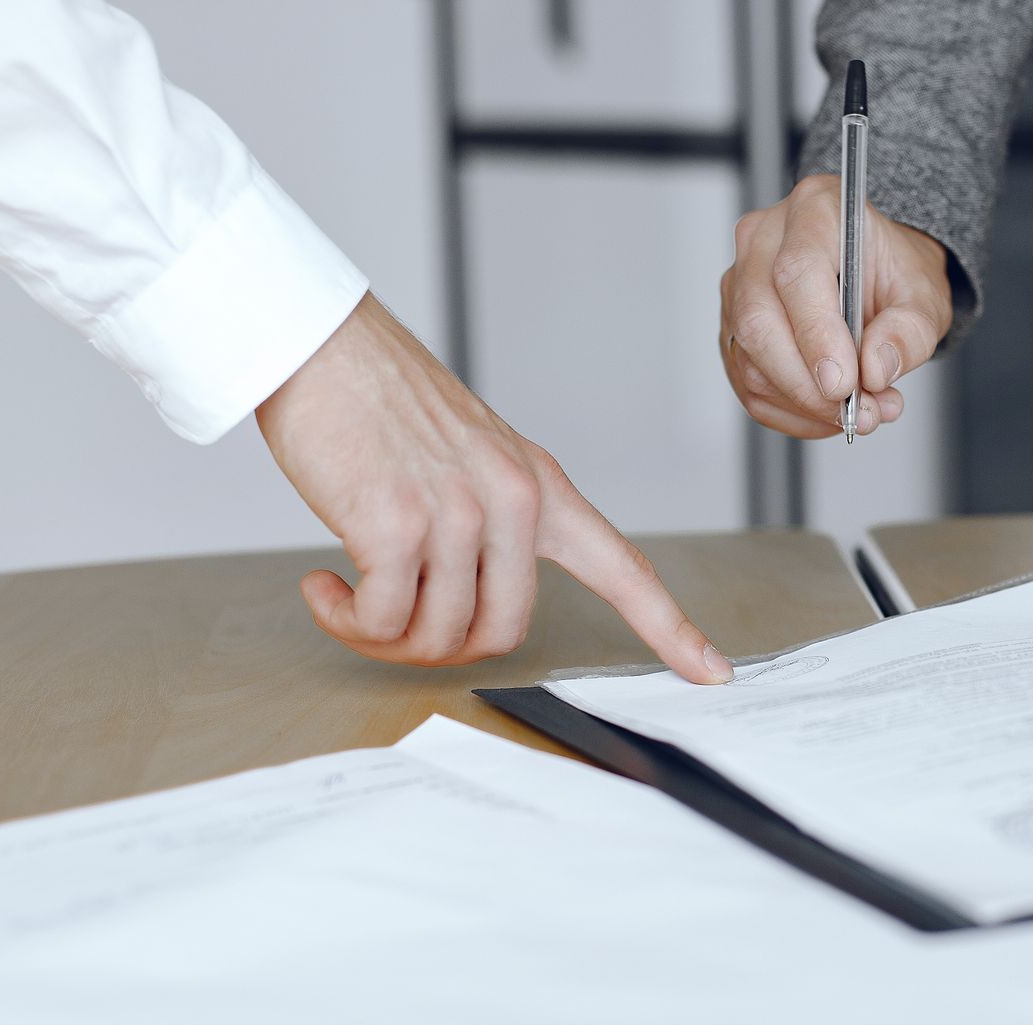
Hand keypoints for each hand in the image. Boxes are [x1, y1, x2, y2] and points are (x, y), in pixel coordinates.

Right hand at [257, 295, 733, 683]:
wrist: (320, 345)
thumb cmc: (380, 404)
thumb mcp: (470, 456)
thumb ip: (493, 524)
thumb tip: (467, 610)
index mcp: (540, 487)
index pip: (622, 568)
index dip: (670, 628)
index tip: (712, 671)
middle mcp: (514, 500)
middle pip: (503, 633)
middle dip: (440, 648)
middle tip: (390, 621)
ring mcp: (459, 512)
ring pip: (438, 636)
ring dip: (382, 636)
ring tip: (348, 596)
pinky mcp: (396, 524)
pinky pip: (382, 620)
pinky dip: (347, 620)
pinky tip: (323, 587)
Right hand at [719, 174, 952, 438]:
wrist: (877, 276)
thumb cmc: (894, 274)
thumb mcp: (925, 297)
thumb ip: (909, 331)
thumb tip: (874, 368)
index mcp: (815, 210)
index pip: (797, 274)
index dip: (817, 336)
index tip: (844, 385)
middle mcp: (763, 240)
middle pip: (759, 320)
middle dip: (807, 384)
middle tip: (857, 413)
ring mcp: (738, 284)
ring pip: (750, 360)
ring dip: (804, 404)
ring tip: (859, 413)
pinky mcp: (731, 327)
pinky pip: (748, 384)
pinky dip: (791, 412)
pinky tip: (828, 413)